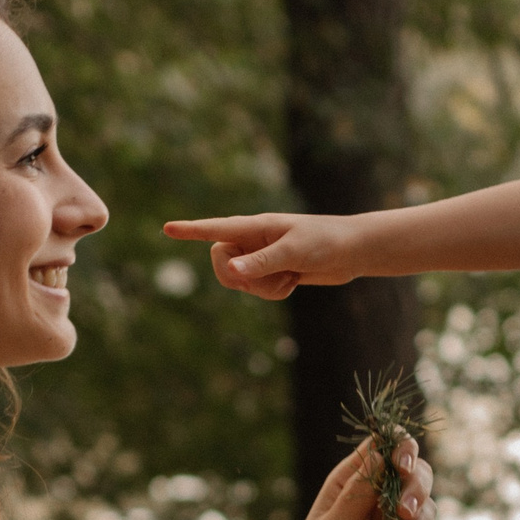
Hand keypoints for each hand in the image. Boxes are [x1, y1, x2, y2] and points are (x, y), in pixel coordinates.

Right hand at [162, 213, 364, 299]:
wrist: (353, 251)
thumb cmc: (326, 241)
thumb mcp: (294, 252)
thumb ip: (261, 262)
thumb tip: (230, 272)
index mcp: (256, 226)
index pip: (216, 229)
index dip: (191, 231)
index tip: (167, 228)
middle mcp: (253, 240)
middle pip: (220, 263)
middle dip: (237, 277)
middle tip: (258, 279)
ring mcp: (262, 257)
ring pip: (240, 282)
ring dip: (262, 288)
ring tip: (289, 277)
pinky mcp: (272, 273)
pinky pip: (257, 291)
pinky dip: (273, 293)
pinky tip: (293, 282)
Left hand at [258, 438, 435, 519]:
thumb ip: (360, 492)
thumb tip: (383, 451)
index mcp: (350, 486)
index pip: (383, 451)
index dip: (400, 449)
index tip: (403, 463)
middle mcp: (374, 504)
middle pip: (414, 476)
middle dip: (416, 488)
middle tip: (405, 509)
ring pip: (425, 510)